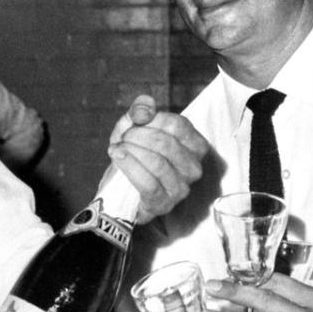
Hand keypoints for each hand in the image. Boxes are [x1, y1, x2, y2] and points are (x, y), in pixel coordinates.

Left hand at [107, 94, 208, 222]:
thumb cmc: (135, 155)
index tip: (134, 122)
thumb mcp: (135, 126)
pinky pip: (148, 183)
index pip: (178, 125)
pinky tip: (117, 157)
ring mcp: (181, 188)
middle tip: (122, 137)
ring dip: (131, 151)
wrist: (121, 190)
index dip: (152, 119)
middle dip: (138, 136)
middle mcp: (194, 168)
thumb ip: (140, 110)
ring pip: (157, 163)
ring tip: (116, 148)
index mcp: (196, 146)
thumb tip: (145, 107)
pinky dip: (129, 167)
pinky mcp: (164, 204)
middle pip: (166, 143)